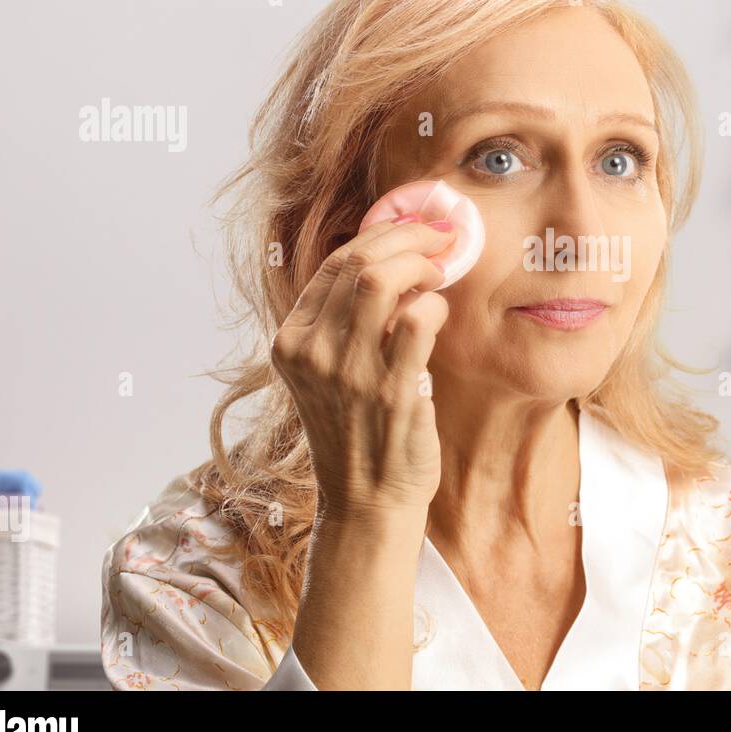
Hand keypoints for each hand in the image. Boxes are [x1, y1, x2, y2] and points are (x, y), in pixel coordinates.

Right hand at [270, 215, 454, 518]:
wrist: (366, 502)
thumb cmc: (357, 431)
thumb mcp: (327, 373)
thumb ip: (343, 322)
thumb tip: (392, 258)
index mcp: (290, 342)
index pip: (333, 264)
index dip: (381, 236)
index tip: (414, 228)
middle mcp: (311, 352)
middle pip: (359, 263)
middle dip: (407, 239)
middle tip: (440, 240)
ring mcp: (348, 372)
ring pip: (383, 281)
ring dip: (422, 266)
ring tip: (440, 273)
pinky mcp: (390, 391)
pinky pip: (417, 321)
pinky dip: (435, 305)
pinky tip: (440, 314)